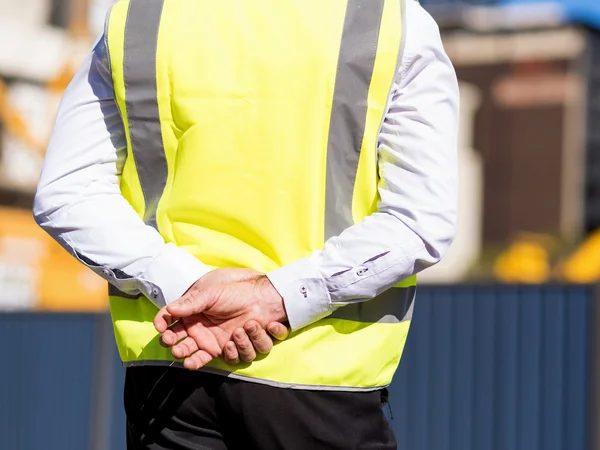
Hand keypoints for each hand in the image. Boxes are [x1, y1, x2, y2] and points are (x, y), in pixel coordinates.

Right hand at [154, 273, 286, 369]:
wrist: (260, 299)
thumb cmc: (234, 293)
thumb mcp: (211, 294)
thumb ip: (190, 303)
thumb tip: (169, 310)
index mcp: (191, 316)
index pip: (170, 323)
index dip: (163, 327)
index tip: (161, 329)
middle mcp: (199, 332)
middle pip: (181, 347)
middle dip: (178, 349)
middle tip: (177, 349)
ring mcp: (214, 343)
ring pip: (201, 358)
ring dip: (205, 353)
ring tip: (227, 339)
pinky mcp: (231, 350)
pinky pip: (227, 358)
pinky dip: (234, 350)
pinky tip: (237, 337)